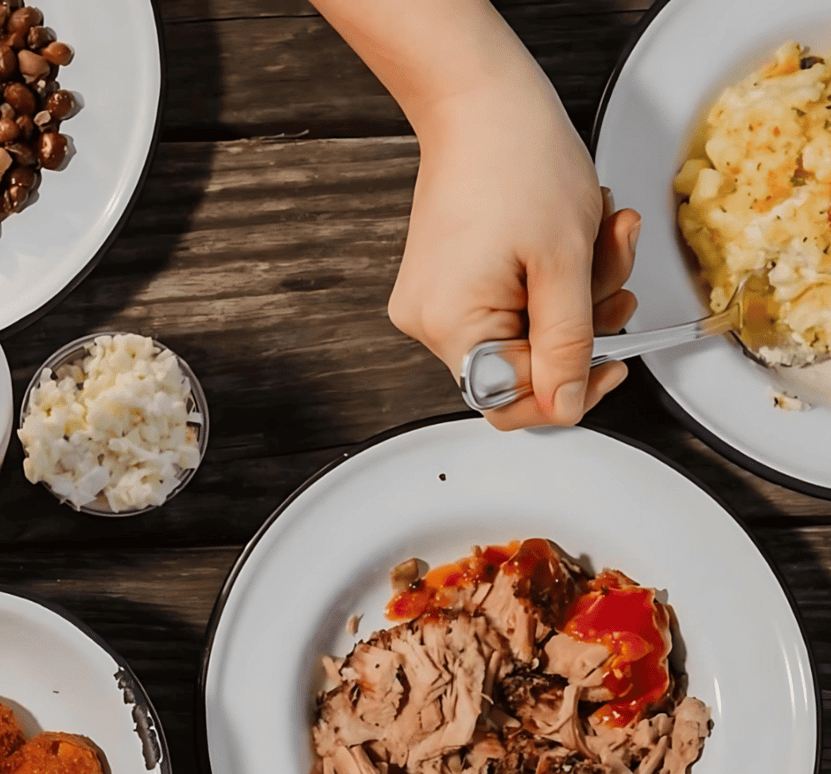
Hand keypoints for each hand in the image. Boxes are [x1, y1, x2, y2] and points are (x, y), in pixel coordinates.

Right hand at [388, 68, 640, 429]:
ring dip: (574, 295)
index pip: (513, 400)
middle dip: (580, 325)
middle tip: (612, 277)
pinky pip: (509, 306)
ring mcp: (435, 303)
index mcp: (452, 325)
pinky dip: (549, 281)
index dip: (569, 389)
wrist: (481, 99)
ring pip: (523, 334)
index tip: (611, 364)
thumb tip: (565, 406)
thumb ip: (568, 345)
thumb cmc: (517, 159)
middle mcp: (430, 323)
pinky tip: (567, 240)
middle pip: (521, 366)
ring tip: (598, 239)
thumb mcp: (565, 262)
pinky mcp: (447, 284)